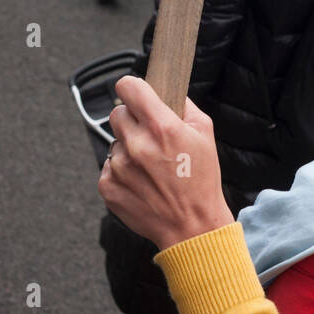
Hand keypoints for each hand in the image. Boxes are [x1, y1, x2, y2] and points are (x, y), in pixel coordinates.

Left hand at [98, 76, 232, 249]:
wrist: (191, 226)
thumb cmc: (201, 179)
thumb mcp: (205, 133)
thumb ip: (184, 105)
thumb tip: (168, 91)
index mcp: (161, 127)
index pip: (129, 88)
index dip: (131, 86)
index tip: (134, 92)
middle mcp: (137, 145)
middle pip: (117, 113)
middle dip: (132, 120)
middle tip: (148, 135)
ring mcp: (120, 167)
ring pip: (114, 142)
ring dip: (128, 148)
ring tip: (150, 166)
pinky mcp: (108, 187)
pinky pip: (109, 166)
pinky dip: (122, 171)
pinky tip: (141, 182)